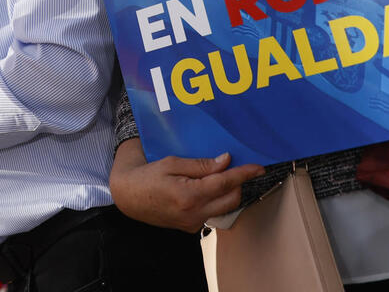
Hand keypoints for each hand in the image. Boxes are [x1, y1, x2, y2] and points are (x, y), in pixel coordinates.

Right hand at [108, 138, 263, 232]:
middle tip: (236, 168)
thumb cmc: (147, 176)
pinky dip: (215, 200)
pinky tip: (205, 188)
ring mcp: (192, 223)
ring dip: (227, 192)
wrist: (129, 197)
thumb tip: (224, 161)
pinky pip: (211, 212)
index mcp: (189, 195)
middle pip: (231, 199)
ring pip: (223, 207)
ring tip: (220, 177)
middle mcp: (194, 213)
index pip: (225, 183)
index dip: (244, 174)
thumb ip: (200, 165)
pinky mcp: (190, 227)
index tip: (259, 167)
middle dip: (238, 183)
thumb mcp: (172, 163)